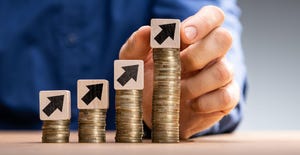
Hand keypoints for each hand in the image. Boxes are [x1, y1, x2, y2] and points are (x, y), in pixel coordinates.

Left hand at [119, 6, 239, 138]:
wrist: (153, 114)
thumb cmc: (146, 81)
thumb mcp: (133, 63)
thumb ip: (136, 45)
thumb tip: (146, 31)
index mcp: (191, 37)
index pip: (212, 16)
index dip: (203, 22)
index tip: (183, 35)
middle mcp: (211, 52)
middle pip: (224, 38)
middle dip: (197, 55)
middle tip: (177, 68)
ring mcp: (222, 74)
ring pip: (224, 70)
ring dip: (196, 84)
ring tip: (178, 92)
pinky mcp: (225, 98)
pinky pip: (227, 97)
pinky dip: (206, 103)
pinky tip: (191, 105)